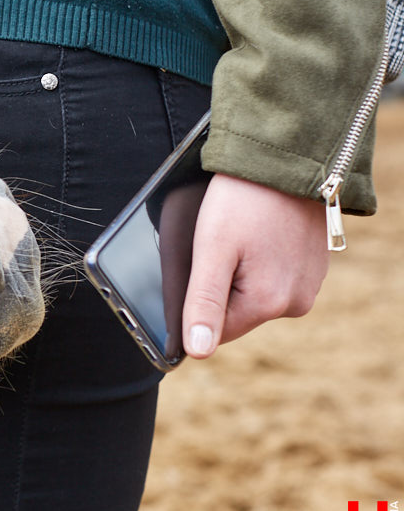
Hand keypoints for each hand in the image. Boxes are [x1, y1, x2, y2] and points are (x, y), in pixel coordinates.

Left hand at [182, 173, 328, 357]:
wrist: (286, 160)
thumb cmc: (243, 201)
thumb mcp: (212, 250)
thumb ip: (204, 302)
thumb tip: (197, 351)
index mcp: (269, 304)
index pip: (216, 330)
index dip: (197, 303)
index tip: (197, 267)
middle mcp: (296, 303)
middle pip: (235, 311)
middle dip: (219, 284)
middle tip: (218, 244)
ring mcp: (308, 285)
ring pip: (253, 293)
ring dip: (237, 271)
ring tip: (239, 234)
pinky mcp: (312, 268)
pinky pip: (272, 276)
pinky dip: (257, 260)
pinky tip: (255, 233)